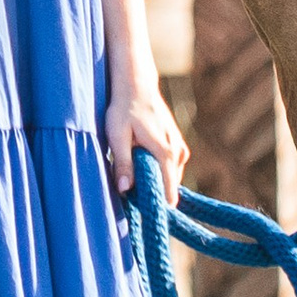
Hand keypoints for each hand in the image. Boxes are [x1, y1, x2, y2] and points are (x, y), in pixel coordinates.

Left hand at [104, 67, 186, 203]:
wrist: (137, 85)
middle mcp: (178, 152)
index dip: (155, 205)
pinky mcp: (177, 145)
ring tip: (132, 171)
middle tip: (129, 188)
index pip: (168, 191)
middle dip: (151, 191)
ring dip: (153, 180)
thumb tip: (125, 190)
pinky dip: (158, 170)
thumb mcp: (117, 136)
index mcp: (165, 153)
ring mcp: (180, 148)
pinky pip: (170, 168)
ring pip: (170, 178)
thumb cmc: (124, 109)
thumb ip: (122, 163)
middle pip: (168, 187)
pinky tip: (141, 162)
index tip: (142, 212)